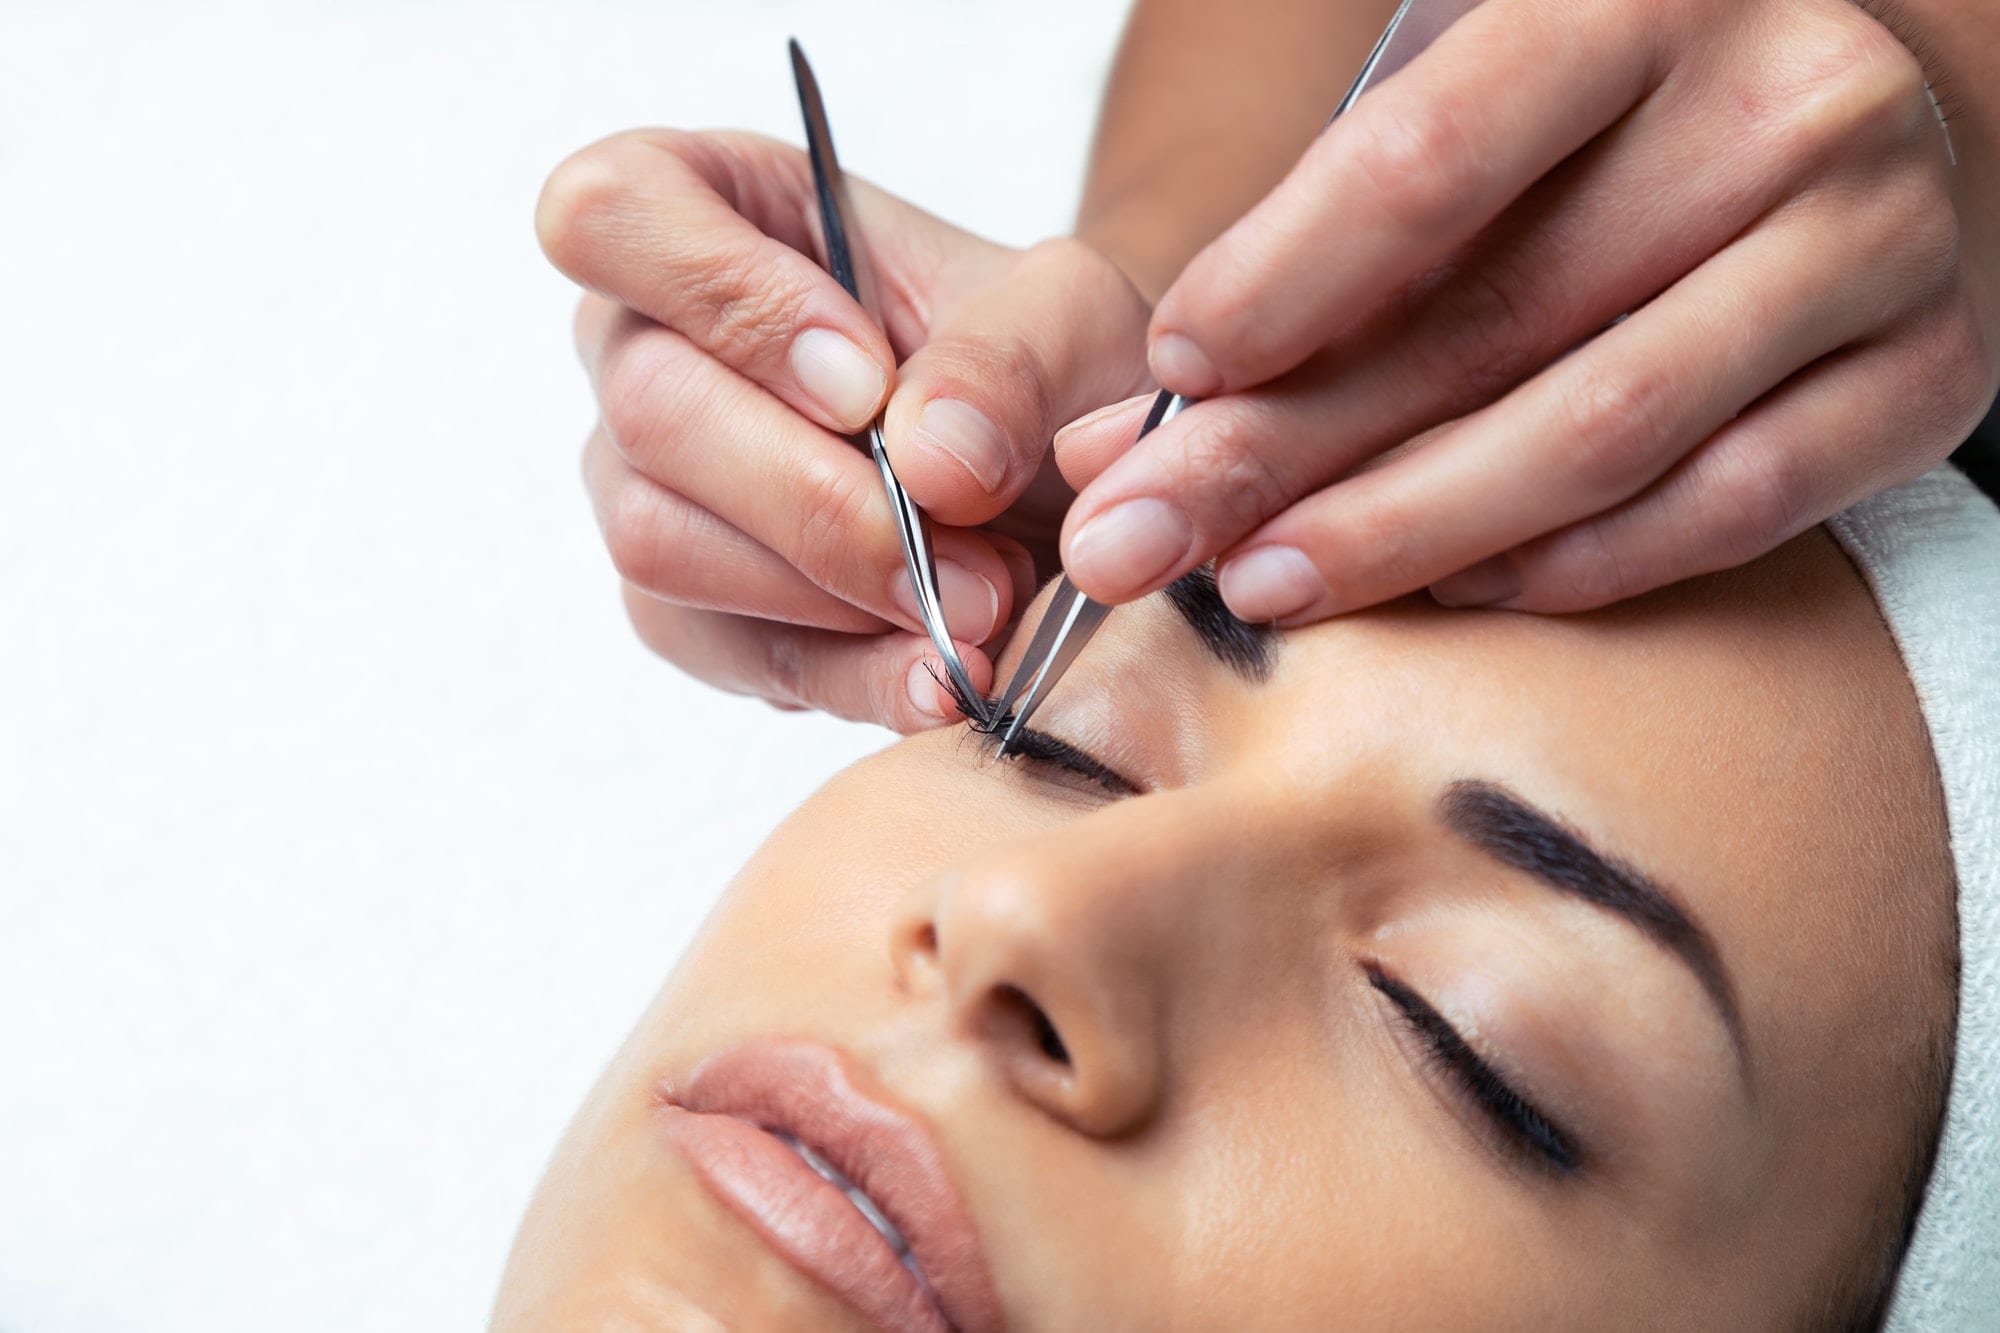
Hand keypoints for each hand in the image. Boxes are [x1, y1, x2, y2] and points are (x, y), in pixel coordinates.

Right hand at [537, 129, 1150, 727]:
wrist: (1066, 492)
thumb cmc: (1041, 366)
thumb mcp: (1073, 321)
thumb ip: (1012, 360)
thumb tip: (928, 461)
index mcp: (709, 207)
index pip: (611, 211)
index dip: (727, 297)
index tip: (867, 377)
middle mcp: (640, 339)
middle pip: (649, 407)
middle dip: (824, 498)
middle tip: (972, 553)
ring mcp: (640, 479)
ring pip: (660, 541)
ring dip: (839, 591)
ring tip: (982, 602)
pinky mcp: (679, 607)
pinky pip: (718, 649)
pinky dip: (846, 672)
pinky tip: (942, 673)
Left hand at [1054, 0, 1997, 620]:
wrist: (1889, 104)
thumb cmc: (1627, 108)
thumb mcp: (1481, 94)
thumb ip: (1337, 228)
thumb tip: (1153, 414)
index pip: (1430, 157)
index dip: (1282, 282)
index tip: (1172, 376)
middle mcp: (1786, 106)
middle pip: (1498, 320)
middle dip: (1293, 451)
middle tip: (1149, 537)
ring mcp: (1878, 246)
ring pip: (1605, 434)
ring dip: (1408, 533)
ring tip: (1264, 584)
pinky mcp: (1928, 376)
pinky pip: (1724, 508)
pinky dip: (1569, 566)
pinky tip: (1450, 590)